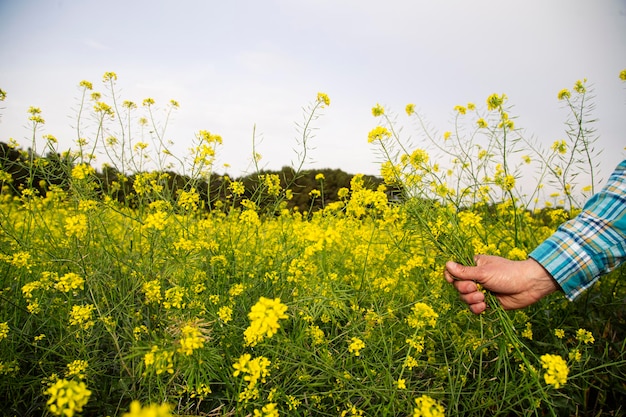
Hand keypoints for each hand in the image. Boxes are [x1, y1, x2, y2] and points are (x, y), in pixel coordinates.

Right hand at [444, 254, 559, 313]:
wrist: (529, 286)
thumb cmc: (507, 273)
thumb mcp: (484, 272)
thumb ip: (464, 271)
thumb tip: (446, 264)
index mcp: (473, 266)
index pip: (454, 272)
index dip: (451, 277)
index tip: (452, 280)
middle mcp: (475, 278)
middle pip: (458, 287)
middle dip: (465, 290)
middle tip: (476, 287)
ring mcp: (481, 291)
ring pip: (465, 299)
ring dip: (472, 300)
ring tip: (484, 297)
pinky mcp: (488, 303)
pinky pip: (474, 308)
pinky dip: (477, 308)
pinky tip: (484, 306)